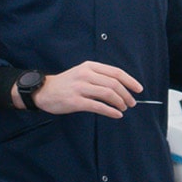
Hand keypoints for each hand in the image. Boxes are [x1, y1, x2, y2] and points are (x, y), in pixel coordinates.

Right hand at [29, 61, 143, 118]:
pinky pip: (98, 106)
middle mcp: (85, 75)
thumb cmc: (67, 83)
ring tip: (123, 108)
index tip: (139, 89)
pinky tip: (116, 114)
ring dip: (120, 102)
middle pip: (114, 84)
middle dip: (126, 94)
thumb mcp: (83, 72)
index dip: (130, 81)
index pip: (116, 72)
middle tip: (131, 103)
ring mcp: (80, 88)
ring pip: (108, 94)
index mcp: (90, 66)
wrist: (43, 91)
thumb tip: (123, 86)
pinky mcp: (75, 101)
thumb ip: (100, 76)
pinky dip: (110, 111)